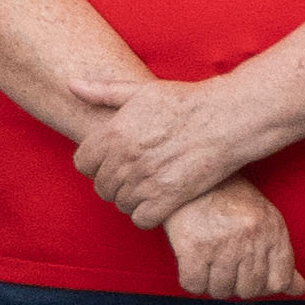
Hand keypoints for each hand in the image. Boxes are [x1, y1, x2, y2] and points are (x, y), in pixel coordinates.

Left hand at [79, 72, 278, 221]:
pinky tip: (159, 202)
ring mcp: (146, 179)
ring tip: (149, 187)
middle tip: (135, 176)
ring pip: (121, 203)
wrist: (232, 117)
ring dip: (132, 199)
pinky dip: (147, 214)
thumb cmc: (189, 101)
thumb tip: (71, 85)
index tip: (112, 162)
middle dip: (114, 183)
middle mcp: (126, 158)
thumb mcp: (144, 90)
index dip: (95, 164)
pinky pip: (141, 219)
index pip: (83, 164)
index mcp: (115, 133)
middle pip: (102, 187)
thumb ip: (104, 91)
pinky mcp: (169, 197)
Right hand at [160, 192, 303, 301]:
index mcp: (273, 231)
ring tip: (211, 266)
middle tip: (230, 271)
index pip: (280, 280)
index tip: (256, 281)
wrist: (196, 178)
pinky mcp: (193, 248)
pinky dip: (193, 283)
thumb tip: (299, 290)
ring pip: (221, 290)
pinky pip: (195, 285)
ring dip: (215, 285)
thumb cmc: (233, 202)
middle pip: (250, 289)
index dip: (267, 287)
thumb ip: (281, 258)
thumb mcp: (266, 222)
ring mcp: (222, 244)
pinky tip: (195, 267)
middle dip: (239, 287)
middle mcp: (251, 239)